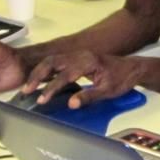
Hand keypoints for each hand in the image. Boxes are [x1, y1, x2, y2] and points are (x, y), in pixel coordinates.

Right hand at [23, 50, 143, 108]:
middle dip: (38, 75)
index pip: (65, 74)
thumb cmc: (121, 79)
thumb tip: (71, 104)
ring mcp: (78, 55)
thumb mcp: (107, 91)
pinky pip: (58, 61)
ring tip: (29, 86)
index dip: (52, 88)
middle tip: (27, 90)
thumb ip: (89, 96)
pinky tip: (40, 79)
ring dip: (40, 72)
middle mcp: (80, 55)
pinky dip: (47, 69)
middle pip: (53, 61)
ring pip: (53, 60)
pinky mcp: (77, 58)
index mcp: (88, 61)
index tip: (42, 99)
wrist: (132, 68)